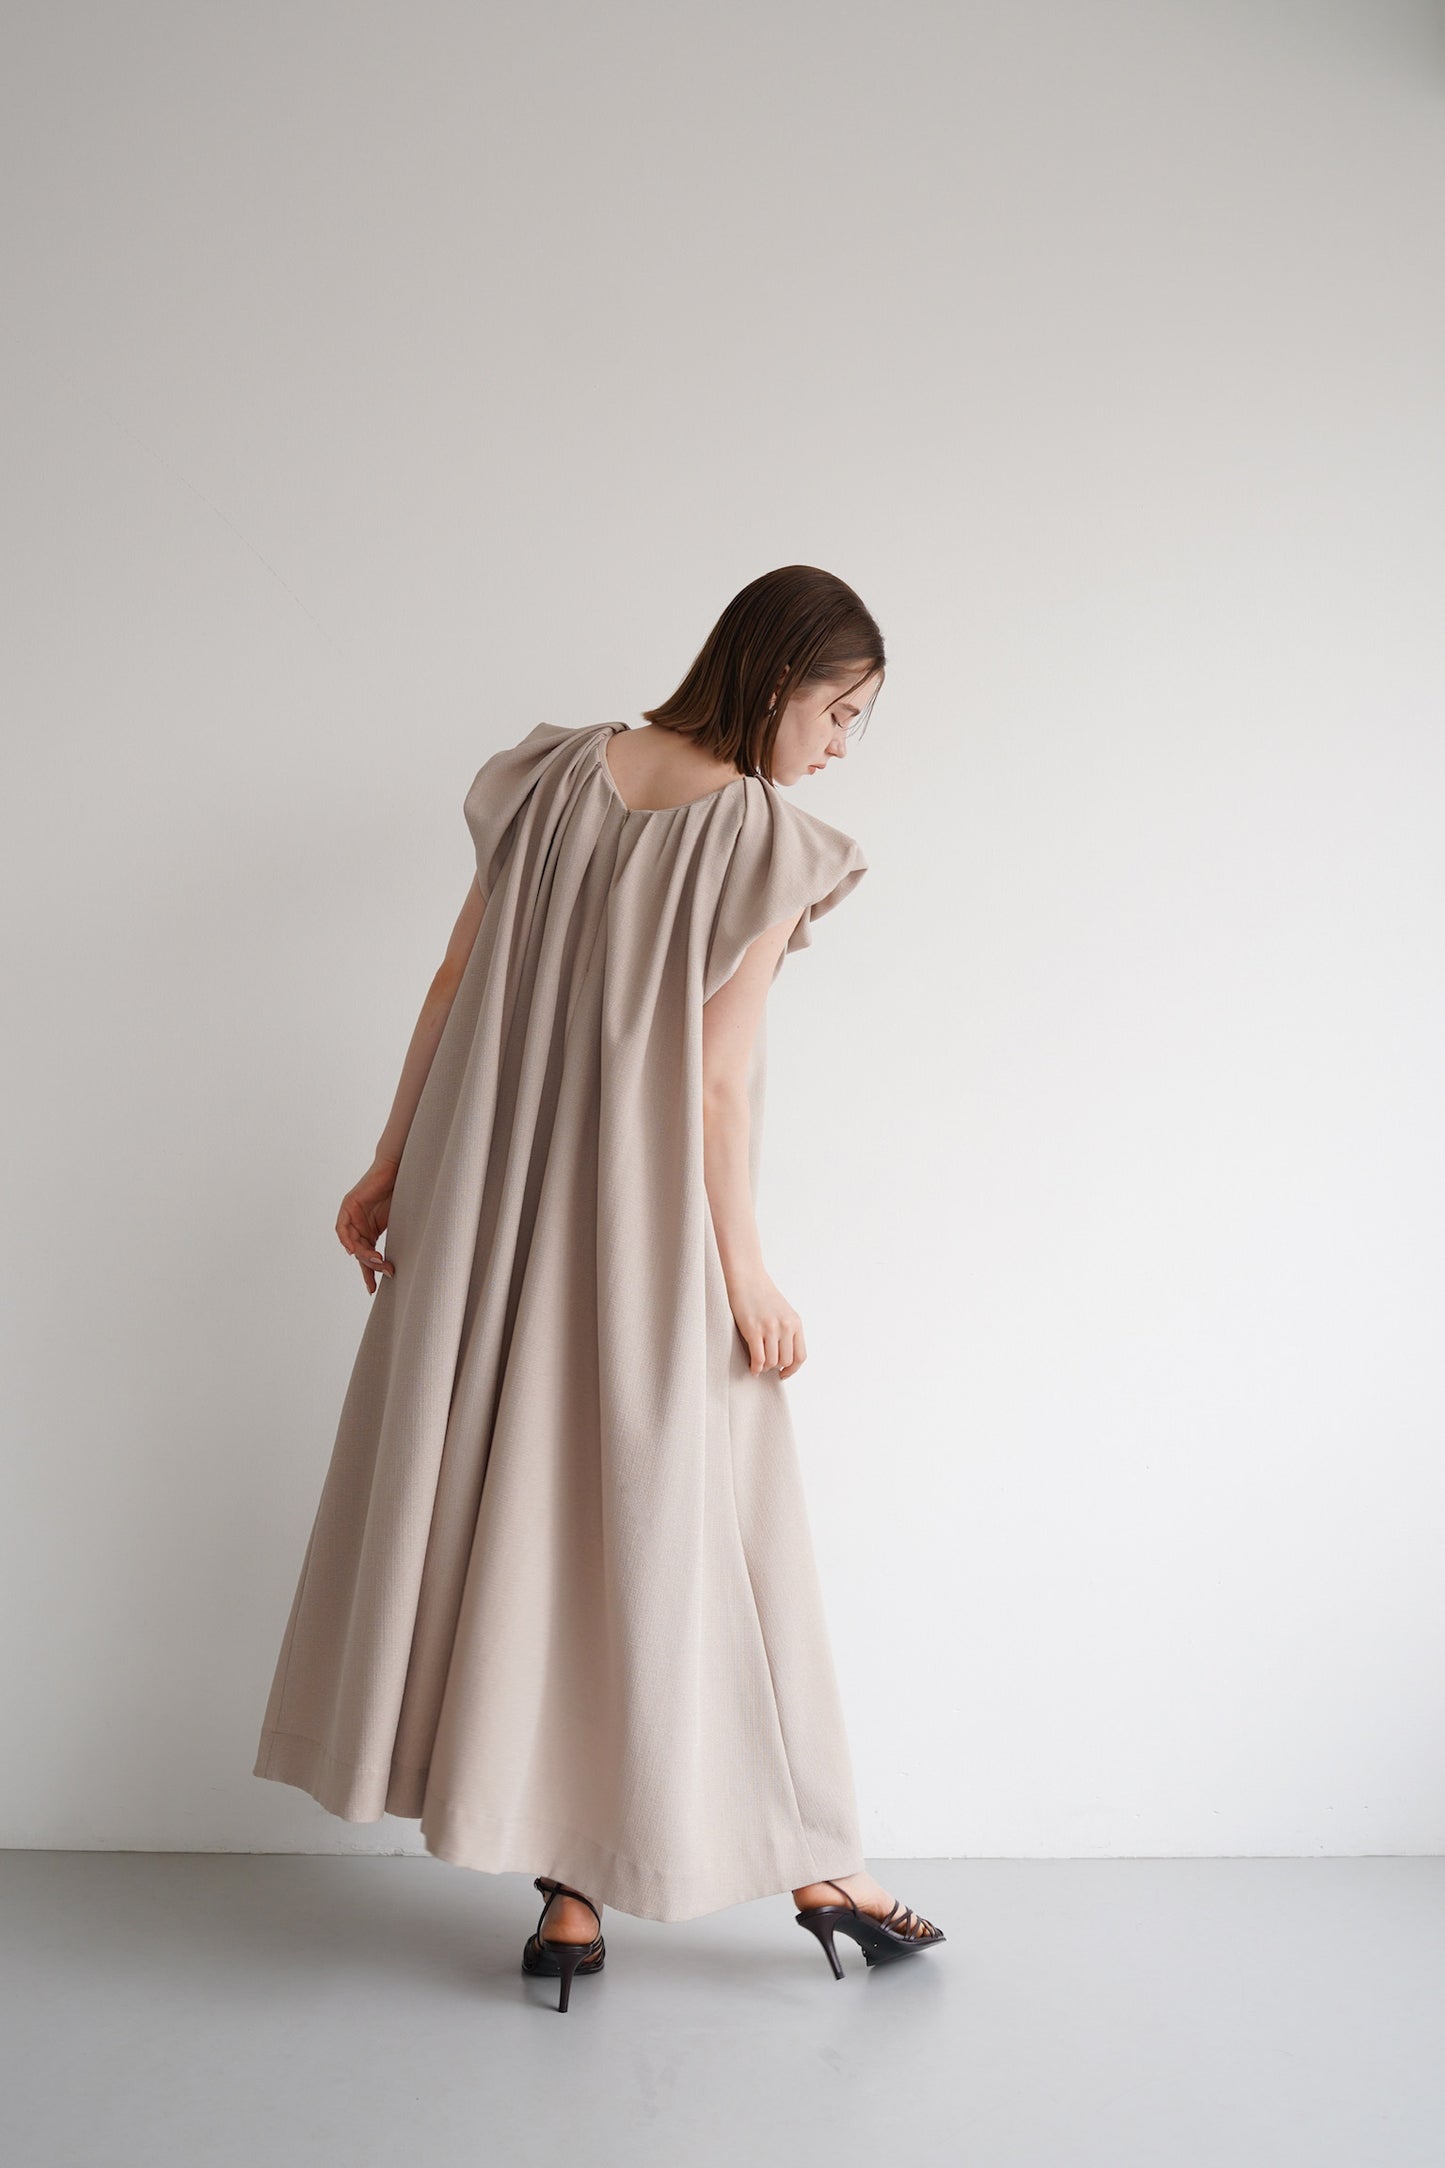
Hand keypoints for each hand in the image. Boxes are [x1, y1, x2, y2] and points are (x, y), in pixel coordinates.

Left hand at [336, 1156, 399, 1292]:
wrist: (399, 1170)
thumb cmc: (403, 1193)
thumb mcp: (398, 1223)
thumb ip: (392, 1240)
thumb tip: (396, 1266)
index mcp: (369, 1230)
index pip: (367, 1256)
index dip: (369, 1273)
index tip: (373, 1289)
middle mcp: (359, 1224)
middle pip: (359, 1252)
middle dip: (371, 1266)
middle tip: (386, 1271)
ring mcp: (352, 1215)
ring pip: (352, 1243)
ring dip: (363, 1255)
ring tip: (378, 1261)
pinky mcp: (349, 1204)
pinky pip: (342, 1228)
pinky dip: (346, 1240)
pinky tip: (353, 1251)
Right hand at [727, 1273, 805, 1377]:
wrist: (747, 1278)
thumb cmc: (762, 1294)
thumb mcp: (783, 1312)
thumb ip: (787, 1331)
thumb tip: (783, 1355)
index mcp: (795, 1323)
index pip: (800, 1356)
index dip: (793, 1369)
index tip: (784, 1373)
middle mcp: (785, 1326)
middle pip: (786, 1361)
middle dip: (776, 1367)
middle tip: (767, 1366)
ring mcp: (770, 1328)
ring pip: (771, 1362)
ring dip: (764, 1367)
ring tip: (758, 1365)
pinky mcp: (753, 1330)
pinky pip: (758, 1358)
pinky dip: (755, 1367)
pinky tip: (751, 1367)